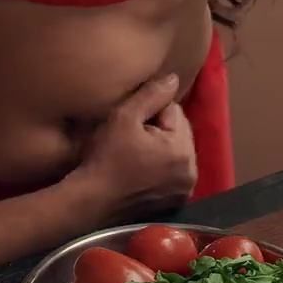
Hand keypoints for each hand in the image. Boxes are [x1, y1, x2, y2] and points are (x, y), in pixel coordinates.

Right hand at [67, 74, 196, 218]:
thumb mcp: (124, 117)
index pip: (175, 112)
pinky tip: (140, 169)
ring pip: (176, 153)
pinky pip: (172, 173)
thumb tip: (174, 79)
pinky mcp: (174, 203)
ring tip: (134, 151)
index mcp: (183, 150)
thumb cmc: (106, 157)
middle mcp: (191, 172)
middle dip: (160, 129)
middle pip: (179, 133)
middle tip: (130, 136)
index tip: (130, 123)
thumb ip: (152, 95)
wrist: (91, 201)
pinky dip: (161, 167)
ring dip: (161, 148)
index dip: (150, 111)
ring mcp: (184, 190)